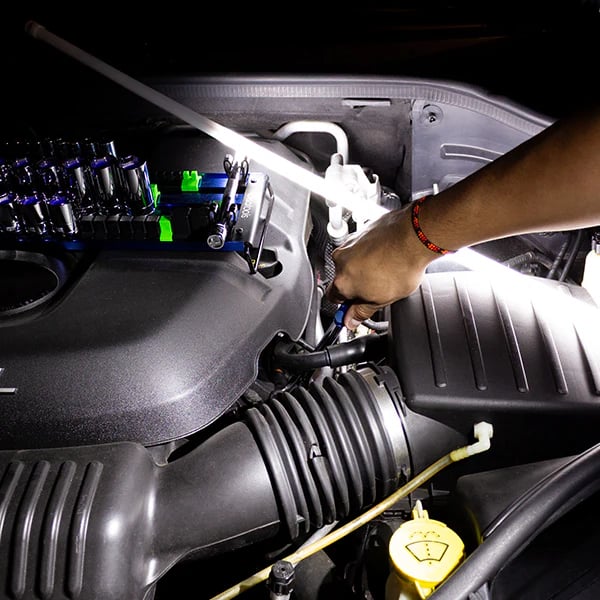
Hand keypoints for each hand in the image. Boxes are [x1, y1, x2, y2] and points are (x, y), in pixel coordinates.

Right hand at [326, 204, 436, 328]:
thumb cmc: (401, 265)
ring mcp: (351, 244)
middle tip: (376, 289)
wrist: (415, 237)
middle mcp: (341, 261)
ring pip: (353, 262)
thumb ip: (362, 311)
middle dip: (358, 285)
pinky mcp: (362, 232)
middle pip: (344, 278)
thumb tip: (352, 319)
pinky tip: (388, 258)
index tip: (355, 307)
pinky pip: (362, 247)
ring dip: (365, 268)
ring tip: (386, 271)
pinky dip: (371, 253)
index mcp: (342, 282)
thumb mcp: (382, 300)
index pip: (334, 298)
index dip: (346, 305)